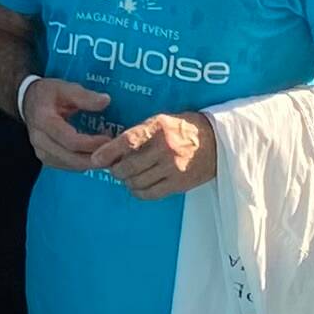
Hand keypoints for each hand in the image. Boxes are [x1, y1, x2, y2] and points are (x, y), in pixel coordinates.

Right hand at [20, 76, 115, 171]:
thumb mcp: (64, 87)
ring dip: (91, 162)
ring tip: (109, 153)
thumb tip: (106, 101)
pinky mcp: (46, 159)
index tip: (110, 139)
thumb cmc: (47, 94)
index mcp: (44, 120)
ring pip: (71, 165)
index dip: (91, 143)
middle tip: (115, 152)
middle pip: (71, 158)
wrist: (27, 102)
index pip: (70, 140)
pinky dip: (84, 162)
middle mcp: (40, 140)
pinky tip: (96, 154)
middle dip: (95, 158)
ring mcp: (41, 152)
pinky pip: (68, 165)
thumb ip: (84, 96)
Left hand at [99, 109, 217, 197]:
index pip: (127, 141)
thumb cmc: (184, 128)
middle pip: (128, 167)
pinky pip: (150, 194)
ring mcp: (172, 168)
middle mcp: (164, 148)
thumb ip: (140, 132)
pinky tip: (138, 186)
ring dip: (126, 181)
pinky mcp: (179, 184)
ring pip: (137, 182)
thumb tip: (112, 147)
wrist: (217, 141)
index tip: (95, 159)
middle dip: (115, 170)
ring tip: (127, 176)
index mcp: (158, 127)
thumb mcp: (162, 120)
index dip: (108, 152)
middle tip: (113, 169)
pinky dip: (139, 192)